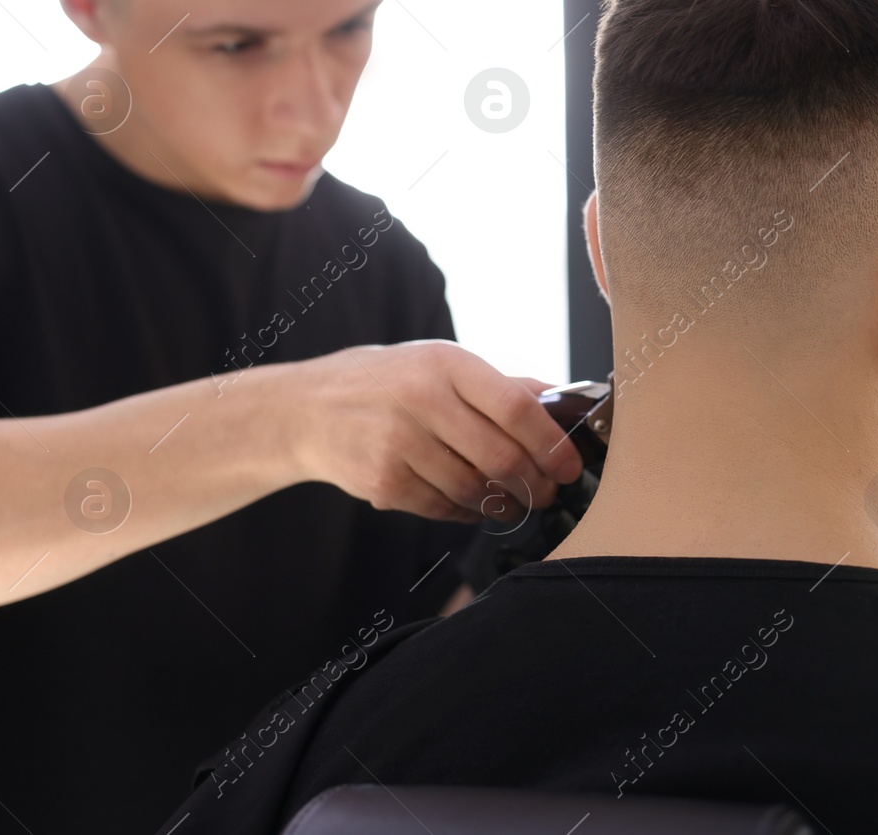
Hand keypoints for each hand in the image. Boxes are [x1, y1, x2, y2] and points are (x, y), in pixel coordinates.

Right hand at [282, 340, 582, 522]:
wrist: (308, 409)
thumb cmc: (387, 383)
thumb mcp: (439, 364)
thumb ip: (500, 385)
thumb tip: (561, 399)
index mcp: (446, 364)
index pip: (516, 405)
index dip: (551, 442)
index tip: (570, 465)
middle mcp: (422, 399)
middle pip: (501, 455)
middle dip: (536, 484)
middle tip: (548, 493)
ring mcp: (399, 442)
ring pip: (474, 489)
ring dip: (505, 504)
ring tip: (514, 503)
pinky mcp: (383, 481)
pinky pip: (443, 509)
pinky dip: (467, 514)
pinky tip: (473, 506)